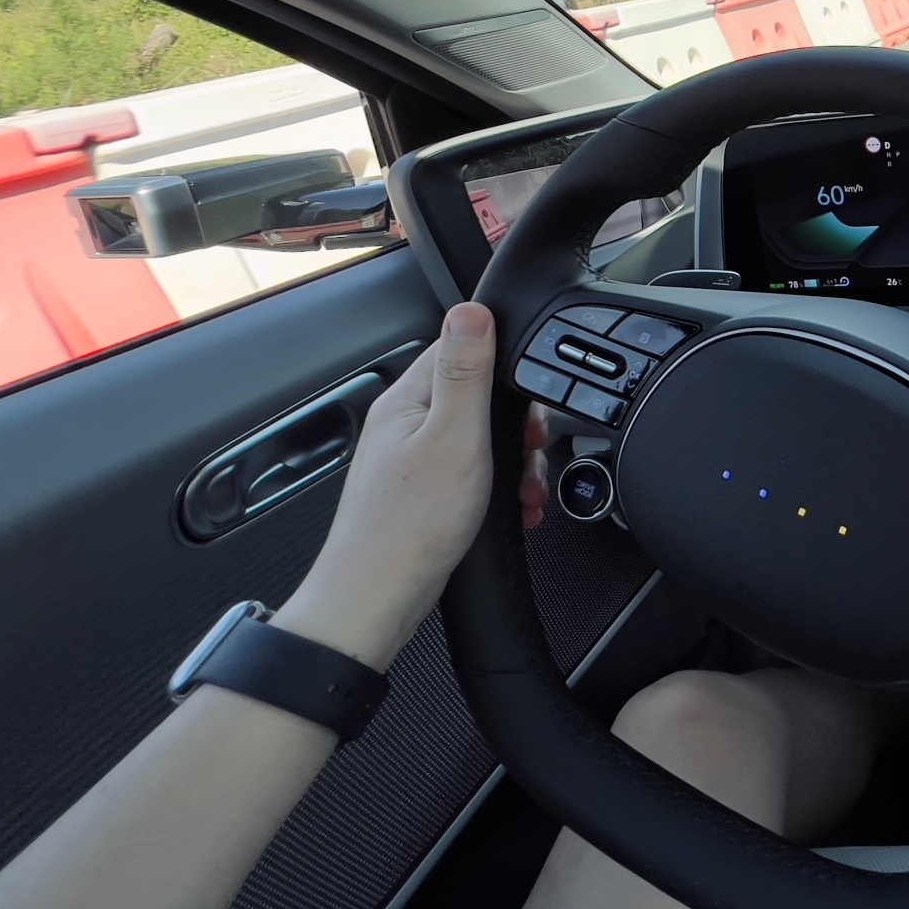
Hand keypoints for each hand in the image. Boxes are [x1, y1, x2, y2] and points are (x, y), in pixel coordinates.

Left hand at [273, 302, 546, 669]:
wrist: (378, 599)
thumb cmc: (410, 527)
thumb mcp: (454, 437)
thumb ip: (466, 372)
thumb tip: (471, 310)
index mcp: (406, 400)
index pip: (460, 350)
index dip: (505, 370)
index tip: (529, 406)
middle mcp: (403, 425)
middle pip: (476, 398)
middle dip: (516, 427)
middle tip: (531, 456)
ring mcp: (410, 461)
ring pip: (479, 440)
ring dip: (512, 464)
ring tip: (524, 493)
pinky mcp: (422, 494)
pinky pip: (471, 474)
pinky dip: (498, 490)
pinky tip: (509, 511)